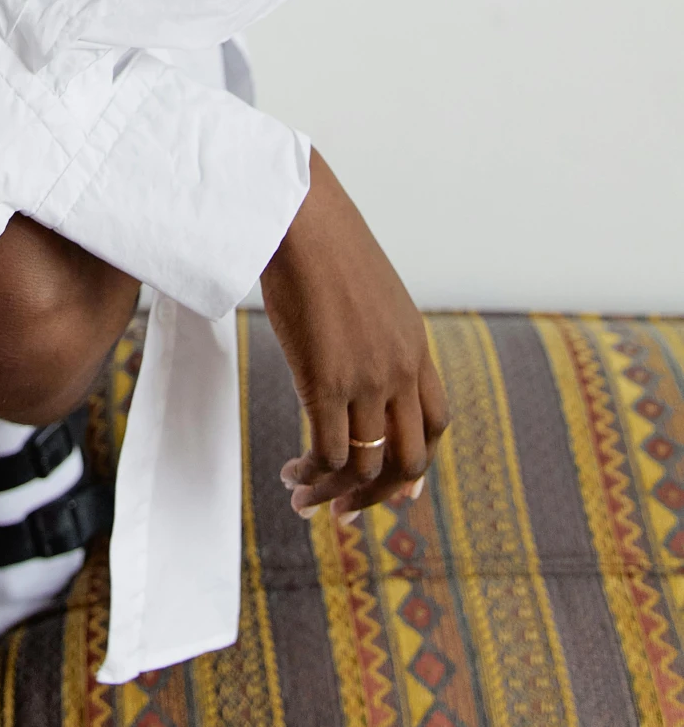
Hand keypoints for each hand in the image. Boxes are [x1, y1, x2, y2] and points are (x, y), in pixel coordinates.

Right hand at [260, 149, 448, 525]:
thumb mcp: (368, 291)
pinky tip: (291, 475)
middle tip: (345, 510)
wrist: (301, 216)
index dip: (415, 465)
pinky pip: (329, 452)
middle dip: (379, 496)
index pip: (435, 424)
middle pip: (410, 459)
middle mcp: (401, 369)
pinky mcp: (326, 380)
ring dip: (334, 493)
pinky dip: (312, 476)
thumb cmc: (322, 242)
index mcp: (416, 346)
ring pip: (365, 465)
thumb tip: (353, 347)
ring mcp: (366, 377)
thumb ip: (374, 330)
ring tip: (303, 497)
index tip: (390, 488)